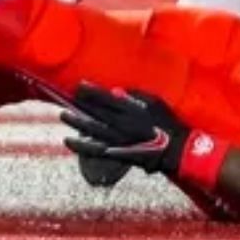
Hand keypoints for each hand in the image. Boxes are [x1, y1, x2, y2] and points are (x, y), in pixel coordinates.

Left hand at [60, 83, 195, 178]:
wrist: (176, 150)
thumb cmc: (167, 123)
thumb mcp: (155, 102)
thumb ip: (135, 95)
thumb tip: (116, 91)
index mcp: (131, 110)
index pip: (106, 98)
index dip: (91, 92)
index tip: (79, 85)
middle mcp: (122, 124)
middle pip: (96, 113)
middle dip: (79, 106)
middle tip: (65, 99)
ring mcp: (119, 140)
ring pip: (92, 131)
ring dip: (76, 123)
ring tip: (63, 115)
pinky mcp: (118, 154)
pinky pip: (95, 150)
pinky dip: (81, 146)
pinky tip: (68, 141)